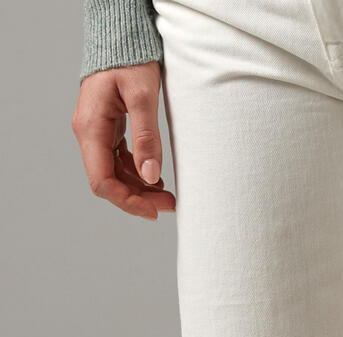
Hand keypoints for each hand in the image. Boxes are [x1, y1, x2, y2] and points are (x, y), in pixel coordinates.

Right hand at [72, 62, 174, 220]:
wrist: (122, 36)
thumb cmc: (130, 58)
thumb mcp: (143, 95)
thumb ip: (147, 137)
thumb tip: (151, 177)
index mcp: (90, 126)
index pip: (102, 180)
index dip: (127, 202)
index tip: (154, 212)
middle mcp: (89, 132)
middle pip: (108, 181)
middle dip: (137, 198)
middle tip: (169, 205)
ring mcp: (97, 131)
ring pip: (115, 173)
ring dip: (140, 189)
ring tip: (169, 196)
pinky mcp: (108, 129)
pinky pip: (120, 161)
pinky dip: (138, 173)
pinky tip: (157, 179)